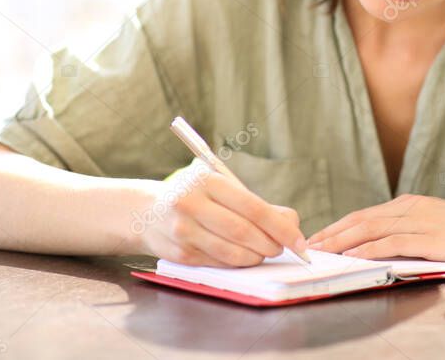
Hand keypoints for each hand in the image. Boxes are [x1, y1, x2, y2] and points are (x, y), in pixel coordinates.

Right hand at [135, 160, 308, 266]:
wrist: (146, 211)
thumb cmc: (195, 197)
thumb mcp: (220, 188)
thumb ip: (255, 204)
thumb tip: (291, 222)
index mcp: (208, 181)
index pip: (254, 207)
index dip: (281, 227)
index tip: (299, 240)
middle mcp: (192, 204)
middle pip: (244, 232)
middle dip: (271, 244)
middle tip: (282, 248)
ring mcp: (183, 230)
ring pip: (232, 252)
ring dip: (255, 257)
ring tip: (263, 252)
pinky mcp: (179, 253)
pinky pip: (218, 263)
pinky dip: (237, 263)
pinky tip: (243, 257)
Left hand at [306, 194, 444, 263]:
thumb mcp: (433, 223)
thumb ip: (408, 229)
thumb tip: (380, 243)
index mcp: (409, 204)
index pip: (365, 214)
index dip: (339, 226)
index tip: (319, 236)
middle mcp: (410, 209)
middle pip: (362, 220)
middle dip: (333, 233)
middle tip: (310, 244)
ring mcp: (419, 223)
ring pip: (371, 230)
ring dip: (343, 241)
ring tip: (323, 252)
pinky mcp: (429, 239)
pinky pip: (391, 243)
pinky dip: (368, 248)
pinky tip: (353, 255)